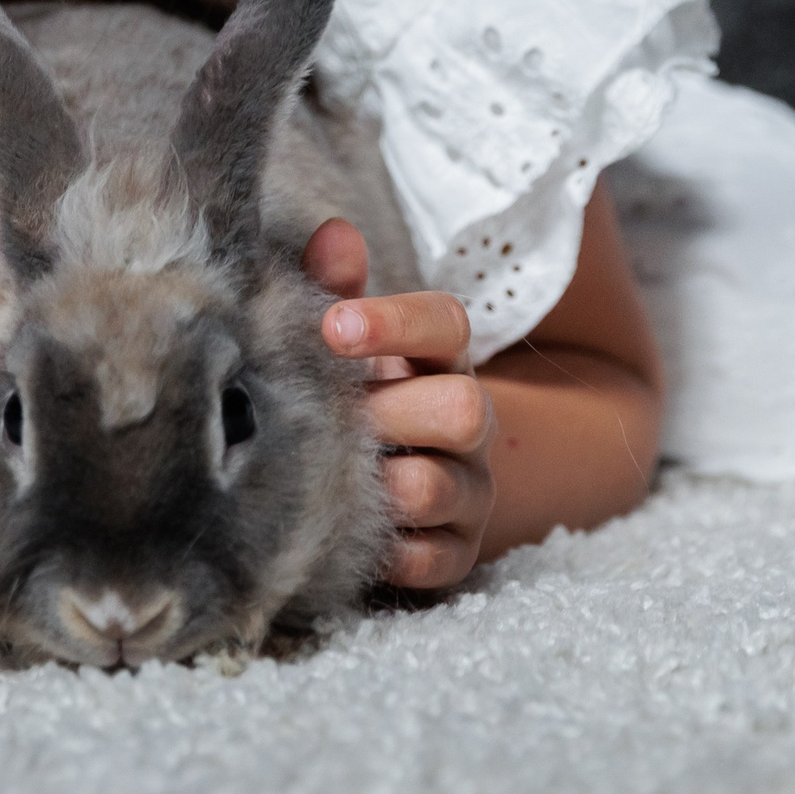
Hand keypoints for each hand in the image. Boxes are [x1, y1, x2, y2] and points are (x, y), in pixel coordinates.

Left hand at [304, 218, 496, 588]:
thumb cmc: (362, 395)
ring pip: (436, 489)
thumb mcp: (349, 341)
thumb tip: (330, 234)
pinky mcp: (455, 555)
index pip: (448, 324)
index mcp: (440, 361)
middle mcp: (469, 424)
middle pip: (465, 410)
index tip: (333, 326)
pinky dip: (381, 548)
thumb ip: (338, 288)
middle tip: (330, 420)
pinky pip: (427, 559)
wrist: (408, 482)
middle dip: (388, 415)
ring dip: (375, 483)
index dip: (395, 321)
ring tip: (325, 476)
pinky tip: (340, 532)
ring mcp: (468, 492)